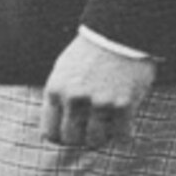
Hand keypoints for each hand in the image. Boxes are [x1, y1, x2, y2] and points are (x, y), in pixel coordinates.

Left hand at [42, 33, 156, 149]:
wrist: (120, 33)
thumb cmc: (91, 52)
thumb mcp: (63, 71)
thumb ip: (59, 96)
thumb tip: (57, 124)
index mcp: (55, 91)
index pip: (50, 133)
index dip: (61, 138)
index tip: (71, 135)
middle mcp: (74, 99)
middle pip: (72, 140)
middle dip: (81, 139)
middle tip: (92, 131)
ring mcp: (99, 103)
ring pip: (96, 141)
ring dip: (103, 137)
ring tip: (108, 126)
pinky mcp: (124, 105)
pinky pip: (122, 136)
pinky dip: (124, 133)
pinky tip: (125, 123)